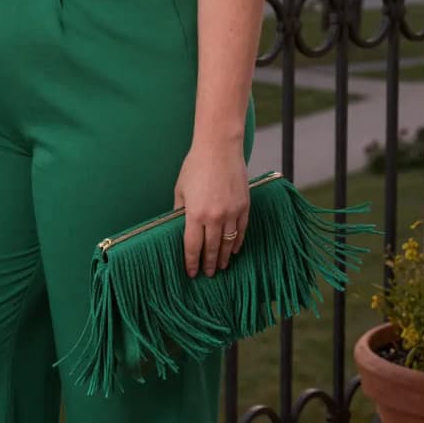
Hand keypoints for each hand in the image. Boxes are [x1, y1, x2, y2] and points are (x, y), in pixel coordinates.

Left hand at [173, 140, 249, 277]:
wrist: (219, 148)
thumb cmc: (195, 166)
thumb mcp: (181, 189)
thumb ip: (180, 211)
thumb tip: (179, 227)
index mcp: (195, 214)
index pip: (193, 246)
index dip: (192, 262)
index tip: (192, 272)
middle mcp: (214, 217)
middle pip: (212, 248)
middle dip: (209, 263)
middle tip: (209, 274)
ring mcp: (232, 212)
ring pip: (229, 243)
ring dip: (225, 257)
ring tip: (222, 266)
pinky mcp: (244, 206)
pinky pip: (242, 230)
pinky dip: (238, 242)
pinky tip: (235, 250)